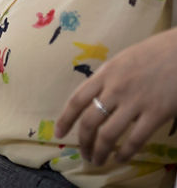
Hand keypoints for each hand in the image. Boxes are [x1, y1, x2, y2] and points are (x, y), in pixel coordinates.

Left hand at [55, 29, 176, 164]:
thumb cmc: (151, 54)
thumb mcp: (120, 62)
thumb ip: (107, 80)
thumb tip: (95, 100)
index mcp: (104, 74)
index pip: (77, 100)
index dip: (65, 119)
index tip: (59, 133)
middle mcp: (115, 89)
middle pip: (89, 121)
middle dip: (83, 142)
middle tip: (83, 154)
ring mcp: (135, 103)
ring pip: (108, 134)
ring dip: (100, 152)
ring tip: (98, 160)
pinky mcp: (156, 115)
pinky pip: (135, 140)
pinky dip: (124, 154)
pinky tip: (120, 159)